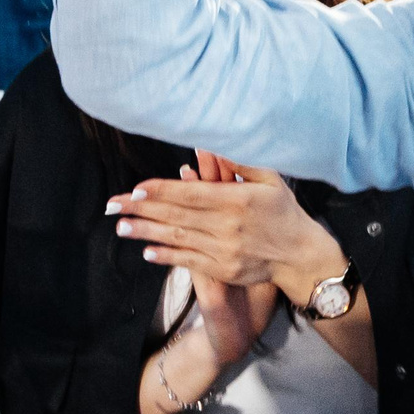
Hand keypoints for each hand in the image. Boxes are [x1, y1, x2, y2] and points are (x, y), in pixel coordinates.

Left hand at [114, 152, 347, 301]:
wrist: (300, 254)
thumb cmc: (283, 211)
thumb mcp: (269, 178)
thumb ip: (239, 161)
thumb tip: (208, 143)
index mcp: (237, 200)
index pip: (190, 194)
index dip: (161, 191)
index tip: (137, 188)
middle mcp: (227, 226)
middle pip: (176, 216)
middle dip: (142, 209)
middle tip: (113, 205)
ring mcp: (224, 250)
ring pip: (178, 239)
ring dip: (146, 232)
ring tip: (121, 226)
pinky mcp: (224, 270)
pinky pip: (189, 261)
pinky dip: (167, 256)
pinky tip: (146, 251)